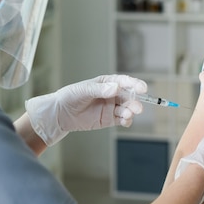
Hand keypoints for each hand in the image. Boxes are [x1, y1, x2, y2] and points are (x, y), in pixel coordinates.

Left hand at [25, 74, 146, 145]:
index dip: (134, 84)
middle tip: (138, 107)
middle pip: (128, 96)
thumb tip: (116, 88)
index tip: (142, 88)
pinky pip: (121, 119)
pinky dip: (126, 121)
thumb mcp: (84, 90)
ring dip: (130, 111)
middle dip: (135, 101)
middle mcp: (112, 94)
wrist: (60, 113)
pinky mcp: (108, 119)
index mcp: (108, 83)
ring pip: (127, 108)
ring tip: (128, 115)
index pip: (124, 82)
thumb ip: (100, 90)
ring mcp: (111, 107)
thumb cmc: (71, 96)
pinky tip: (126, 121)